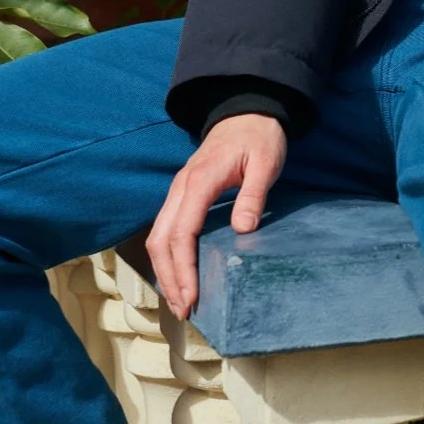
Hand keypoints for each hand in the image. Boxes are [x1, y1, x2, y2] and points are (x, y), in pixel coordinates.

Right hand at [146, 113, 287, 320]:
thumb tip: (243, 229)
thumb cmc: (259, 138)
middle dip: (169, 278)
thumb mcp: (266, 163)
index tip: (193, 296)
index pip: (182, 233)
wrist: (246, 112)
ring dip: (165, 271)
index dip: (184, 268)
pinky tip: (179, 275)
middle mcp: (181, 188)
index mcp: (199, 181)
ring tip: (180, 302)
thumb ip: (254, 195)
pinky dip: (167, 257)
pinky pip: (165, 230)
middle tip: (185, 311)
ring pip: (157, 236)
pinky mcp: (181, 195)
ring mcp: (178, 191)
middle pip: (161, 240)